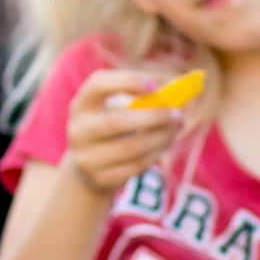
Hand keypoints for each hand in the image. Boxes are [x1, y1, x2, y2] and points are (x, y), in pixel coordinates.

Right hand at [62, 66, 188, 197]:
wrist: (89, 165)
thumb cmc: (113, 124)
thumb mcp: (120, 106)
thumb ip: (146, 96)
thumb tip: (181, 95)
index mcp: (82, 104)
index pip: (99, 84)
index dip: (127, 81)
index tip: (155, 86)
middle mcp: (79, 130)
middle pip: (115, 122)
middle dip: (152, 116)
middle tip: (177, 113)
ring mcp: (86, 157)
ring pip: (131, 148)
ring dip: (161, 137)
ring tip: (176, 128)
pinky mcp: (99, 178)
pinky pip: (135, 166)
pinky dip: (156, 154)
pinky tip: (164, 144)